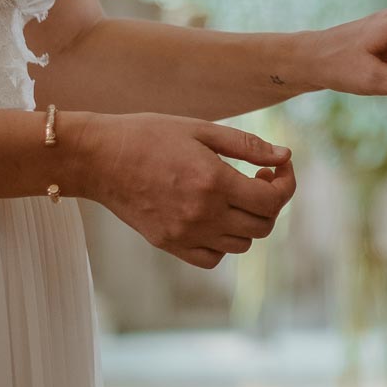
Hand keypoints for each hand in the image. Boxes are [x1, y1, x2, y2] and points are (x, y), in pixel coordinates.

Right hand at [76, 113, 297, 269]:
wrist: (100, 158)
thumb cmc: (150, 135)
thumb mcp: (201, 129)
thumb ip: (247, 145)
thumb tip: (285, 156)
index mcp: (214, 182)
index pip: (271, 200)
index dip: (286, 183)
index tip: (279, 166)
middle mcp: (203, 214)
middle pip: (262, 225)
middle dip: (271, 201)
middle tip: (260, 176)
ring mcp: (185, 234)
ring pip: (241, 244)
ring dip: (250, 221)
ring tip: (237, 194)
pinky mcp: (168, 244)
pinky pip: (212, 258)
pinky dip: (223, 242)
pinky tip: (216, 216)